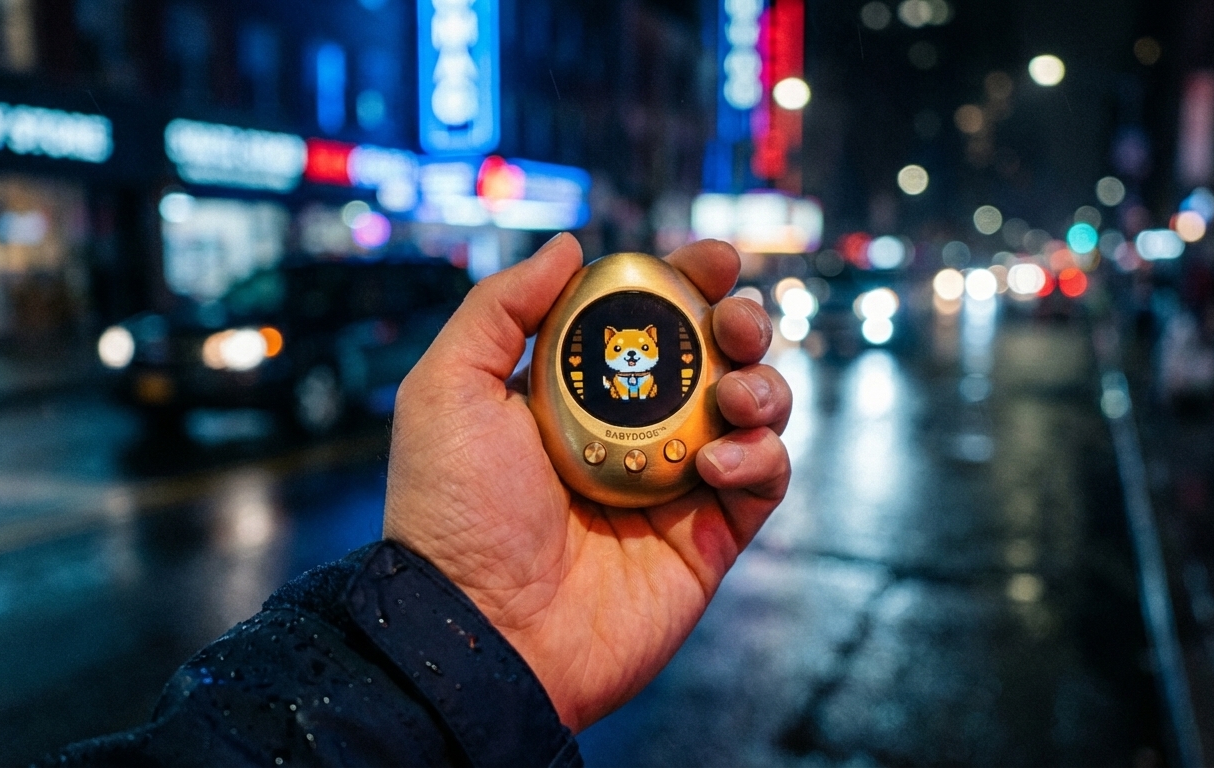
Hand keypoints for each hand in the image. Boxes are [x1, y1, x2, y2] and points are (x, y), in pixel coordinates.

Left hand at [383, 234, 791, 731]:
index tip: (711, 259)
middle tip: (735, 321)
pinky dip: (762, 456)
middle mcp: (633, 432)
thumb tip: (570, 246)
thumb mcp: (448, 389)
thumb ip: (501, 307)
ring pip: (754, 411)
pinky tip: (718, 462)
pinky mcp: (709, 539)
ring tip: (733, 393)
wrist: (480, 631)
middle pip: (716, 357)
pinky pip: (765, 480)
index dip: (688, 281)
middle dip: (741, 322)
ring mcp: (676, 486)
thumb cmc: (452, 514)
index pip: (648, 320)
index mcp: (579, 393)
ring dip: (763, 384)